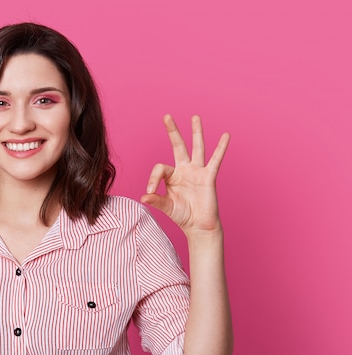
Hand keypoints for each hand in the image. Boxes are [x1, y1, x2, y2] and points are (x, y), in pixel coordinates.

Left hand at [140, 115, 229, 235]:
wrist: (198, 226)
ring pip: (197, 148)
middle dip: (173, 131)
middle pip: (178, 146)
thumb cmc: (182, 216)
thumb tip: (142, 197)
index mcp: (172, 176)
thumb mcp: (166, 207)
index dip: (152, 178)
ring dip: (196, 132)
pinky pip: (215, 160)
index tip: (149, 191)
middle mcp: (184, 170)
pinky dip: (221, 148)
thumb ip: (156, 200)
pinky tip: (226, 135)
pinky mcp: (208, 177)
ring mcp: (197, 172)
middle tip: (167, 116)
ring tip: (195, 117)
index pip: (160, 168)